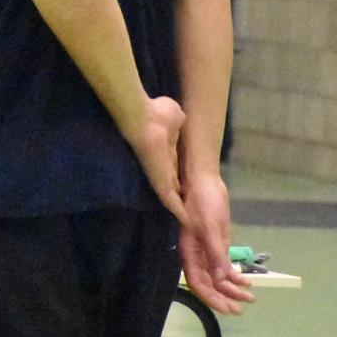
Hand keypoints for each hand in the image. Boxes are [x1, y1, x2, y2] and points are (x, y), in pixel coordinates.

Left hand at [124, 95, 188, 225]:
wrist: (143, 119)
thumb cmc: (158, 114)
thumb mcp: (175, 116)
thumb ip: (179, 121)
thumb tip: (183, 118)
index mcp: (166, 153)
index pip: (174, 170)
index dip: (182, 179)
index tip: (191, 188)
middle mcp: (162, 166)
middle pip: (172, 186)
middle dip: (182, 197)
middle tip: (194, 210)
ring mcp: (159, 176)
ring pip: (171, 197)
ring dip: (182, 209)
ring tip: (193, 223)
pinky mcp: (160, 184)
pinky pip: (170, 201)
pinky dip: (179, 212)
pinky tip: (187, 223)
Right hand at [176, 169, 253, 314]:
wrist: (204, 180)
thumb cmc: (204, 202)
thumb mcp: (211, 228)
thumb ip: (215, 254)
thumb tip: (220, 279)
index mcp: (190, 252)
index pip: (198, 283)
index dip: (212, 298)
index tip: (229, 309)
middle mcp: (197, 255)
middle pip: (208, 283)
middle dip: (224, 297)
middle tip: (241, 310)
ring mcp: (207, 249)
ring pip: (217, 276)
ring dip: (232, 288)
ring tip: (250, 298)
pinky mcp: (217, 243)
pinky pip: (224, 264)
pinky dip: (235, 274)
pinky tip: (247, 282)